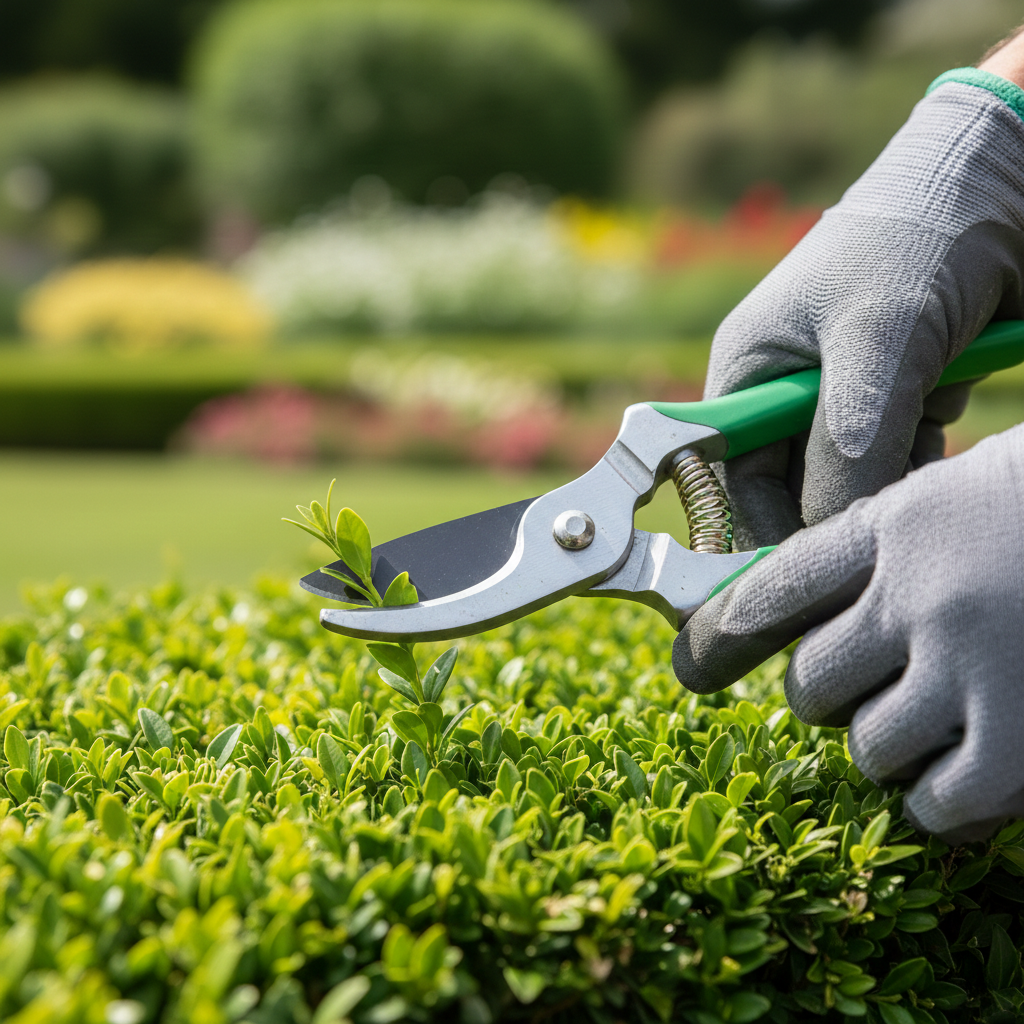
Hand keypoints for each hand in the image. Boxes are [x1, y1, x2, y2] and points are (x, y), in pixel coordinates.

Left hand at [674, 426, 1023, 843]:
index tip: (696, 662)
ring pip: (867, 747)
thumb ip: (890, 544)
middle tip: (873, 687)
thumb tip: (820, 607)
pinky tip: (973, 778)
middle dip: (828, 696)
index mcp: (899, 527)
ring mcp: (974, 671)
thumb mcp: (962, 493)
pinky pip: (938, 803)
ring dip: (890, 748)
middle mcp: (920, 598)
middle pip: (808, 683)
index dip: (723, 631)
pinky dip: (941, 804)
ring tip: (939, 723)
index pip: (774, 586)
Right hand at [706, 71, 1023, 549]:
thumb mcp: (875, 342)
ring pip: (850, 485)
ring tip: (910, 527)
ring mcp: (846, 398)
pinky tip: (942, 491)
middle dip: (825, 525)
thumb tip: (827, 540)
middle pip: (790, 491)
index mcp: (748, 373)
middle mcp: (786, 393)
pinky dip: (920, 481)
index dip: (755, 534)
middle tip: (863, 568)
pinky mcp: (901, 399)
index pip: (730, 479)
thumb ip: (847, 442)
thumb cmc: (915, 239)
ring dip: (880, 507)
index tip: (795, 584)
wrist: (1004, 178)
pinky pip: (900, 464)